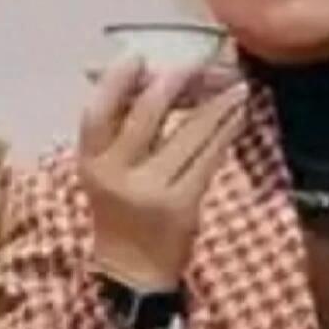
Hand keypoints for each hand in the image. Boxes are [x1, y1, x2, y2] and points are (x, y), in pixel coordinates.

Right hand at [79, 53, 248, 292]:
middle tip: (197, 65)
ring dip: (215, 105)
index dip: (115, 82)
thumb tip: (157, 80)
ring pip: (186, 134)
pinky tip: (237, 117)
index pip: (96, 114)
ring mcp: (151, 191)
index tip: (138, 57)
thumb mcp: (106, 173)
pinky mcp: (182, 205)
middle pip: (146, 116)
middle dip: (175, 84)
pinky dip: (225, 133)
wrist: (132, 271)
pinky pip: (207, 158)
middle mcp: (116, 175)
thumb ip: (121, 134)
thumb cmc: (121, 212)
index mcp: (91, 163)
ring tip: (235, 86)